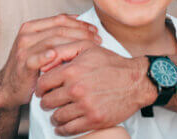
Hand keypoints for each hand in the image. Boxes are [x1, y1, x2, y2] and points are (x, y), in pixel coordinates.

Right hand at [0, 14, 100, 109]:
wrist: (9, 87)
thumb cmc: (29, 66)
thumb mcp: (40, 46)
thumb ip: (54, 35)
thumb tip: (80, 23)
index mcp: (31, 27)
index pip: (59, 19)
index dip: (79, 23)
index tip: (94, 29)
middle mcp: (26, 35)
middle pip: (59, 29)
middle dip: (81, 33)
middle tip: (97, 39)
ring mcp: (23, 49)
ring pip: (52, 42)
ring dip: (73, 44)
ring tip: (89, 49)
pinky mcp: (23, 64)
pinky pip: (38, 58)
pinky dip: (49, 56)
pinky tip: (61, 56)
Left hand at [35, 43, 153, 135]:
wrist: (136, 81)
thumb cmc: (112, 64)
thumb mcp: (86, 47)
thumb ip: (63, 49)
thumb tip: (45, 60)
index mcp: (71, 71)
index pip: (43, 83)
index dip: (39, 88)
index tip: (41, 91)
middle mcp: (76, 89)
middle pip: (48, 101)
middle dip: (46, 102)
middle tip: (48, 102)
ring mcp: (85, 106)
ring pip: (57, 116)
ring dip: (54, 117)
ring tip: (55, 114)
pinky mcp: (94, 120)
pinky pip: (70, 129)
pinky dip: (63, 129)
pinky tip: (62, 126)